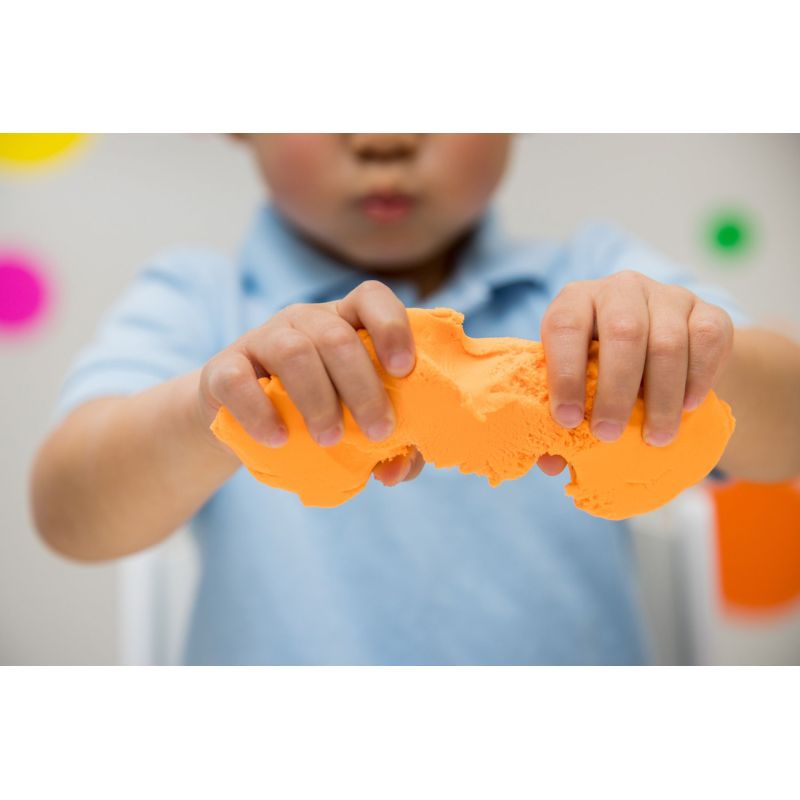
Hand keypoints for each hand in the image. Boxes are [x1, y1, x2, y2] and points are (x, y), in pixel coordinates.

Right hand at [199, 280, 423, 485]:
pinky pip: (237, 379)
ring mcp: (262, 339)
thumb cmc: (316, 418)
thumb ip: (391, 448)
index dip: (392, 327)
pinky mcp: (223, 368)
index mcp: (345, 323)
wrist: (242, 427)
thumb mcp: (356, 426)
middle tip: (377, 432)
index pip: (371, 297)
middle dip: (363, 386)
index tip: (404, 370)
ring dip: (318, 399)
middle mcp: (305, 321)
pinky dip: (259, 411)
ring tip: (330, 439)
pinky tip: (278, 439)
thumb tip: (396, 472)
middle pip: (336, 336)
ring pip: (293, 352)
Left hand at [538, 270, 733, 474]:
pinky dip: (698, 379)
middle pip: (623, 332)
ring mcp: (667, 296)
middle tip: (608, 435)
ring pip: (668, 342)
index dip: (564, 374)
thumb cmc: (601, 369)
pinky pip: (708, 341)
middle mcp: (620, 289)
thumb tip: (551, 463)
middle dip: (615, 391)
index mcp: (575, 301)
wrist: (659, 346)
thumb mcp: (575, 383)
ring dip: (661, 398)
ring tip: (654, 438)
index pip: (564, 327)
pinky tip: (687, 408)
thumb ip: (561, 416)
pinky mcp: (708, 310)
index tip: (567, 421)